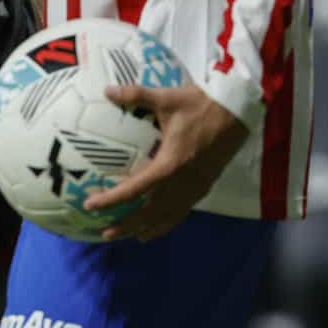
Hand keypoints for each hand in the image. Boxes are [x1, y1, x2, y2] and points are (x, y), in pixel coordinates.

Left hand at [83, 82, 248, 242]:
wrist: (237, 112)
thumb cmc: (201, 105)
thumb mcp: (167, 98)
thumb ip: (136, 95)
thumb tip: (108, 91)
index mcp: (170, 164)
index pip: (135, 189)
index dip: (112, 199)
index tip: (91, 206)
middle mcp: (182, 182)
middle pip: (150, 212)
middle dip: (127, 225)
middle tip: (104, 233)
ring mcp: (195, 188)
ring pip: (167, 217)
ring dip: (146, 228)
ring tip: (127, 236)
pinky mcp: (204, 187)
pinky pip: (182, 212)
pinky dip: (166, 224)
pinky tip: (155, 229)